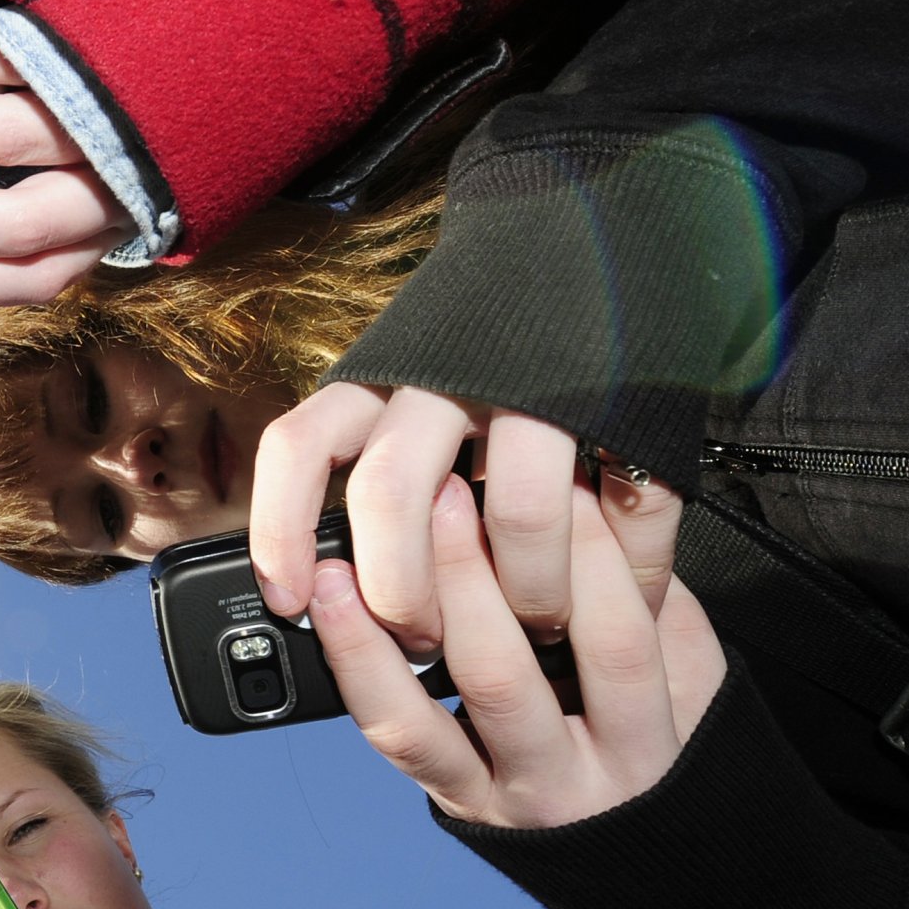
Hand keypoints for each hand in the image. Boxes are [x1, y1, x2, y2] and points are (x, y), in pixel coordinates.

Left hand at [250, 384, 595, 654]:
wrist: (607, 267)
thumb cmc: (505, 362)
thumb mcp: (418, 406)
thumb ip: (383, 478)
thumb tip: (330, 588)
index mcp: (381, 378)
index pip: (299, 445)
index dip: (281, 531)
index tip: (288, 601)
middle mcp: (442, 374)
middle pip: (390, 493)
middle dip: (401, 591)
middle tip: (424, 641)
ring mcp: (528, 381)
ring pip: (512, 510)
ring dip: (525, 591)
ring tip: (538, 625)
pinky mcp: (612, 395)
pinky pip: (612, 497)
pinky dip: (626, 562)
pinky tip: (625, 587)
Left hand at [312, 472, 725, 830]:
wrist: (641, 859)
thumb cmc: (661, 735)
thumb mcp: (692, 676)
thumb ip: (656, 598)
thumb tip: (609, 494)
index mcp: (648, 740)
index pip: (613, 644)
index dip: (586, 559)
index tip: (556, 484)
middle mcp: (571, 778)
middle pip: (508, 676)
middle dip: (473, 575)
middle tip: (449, 490)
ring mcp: (501, 796)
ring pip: (436, 710)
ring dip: (402, 616)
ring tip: (371, 541)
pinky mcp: (450, 799)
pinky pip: (395, 732)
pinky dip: (356, 661)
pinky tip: (333, 602)